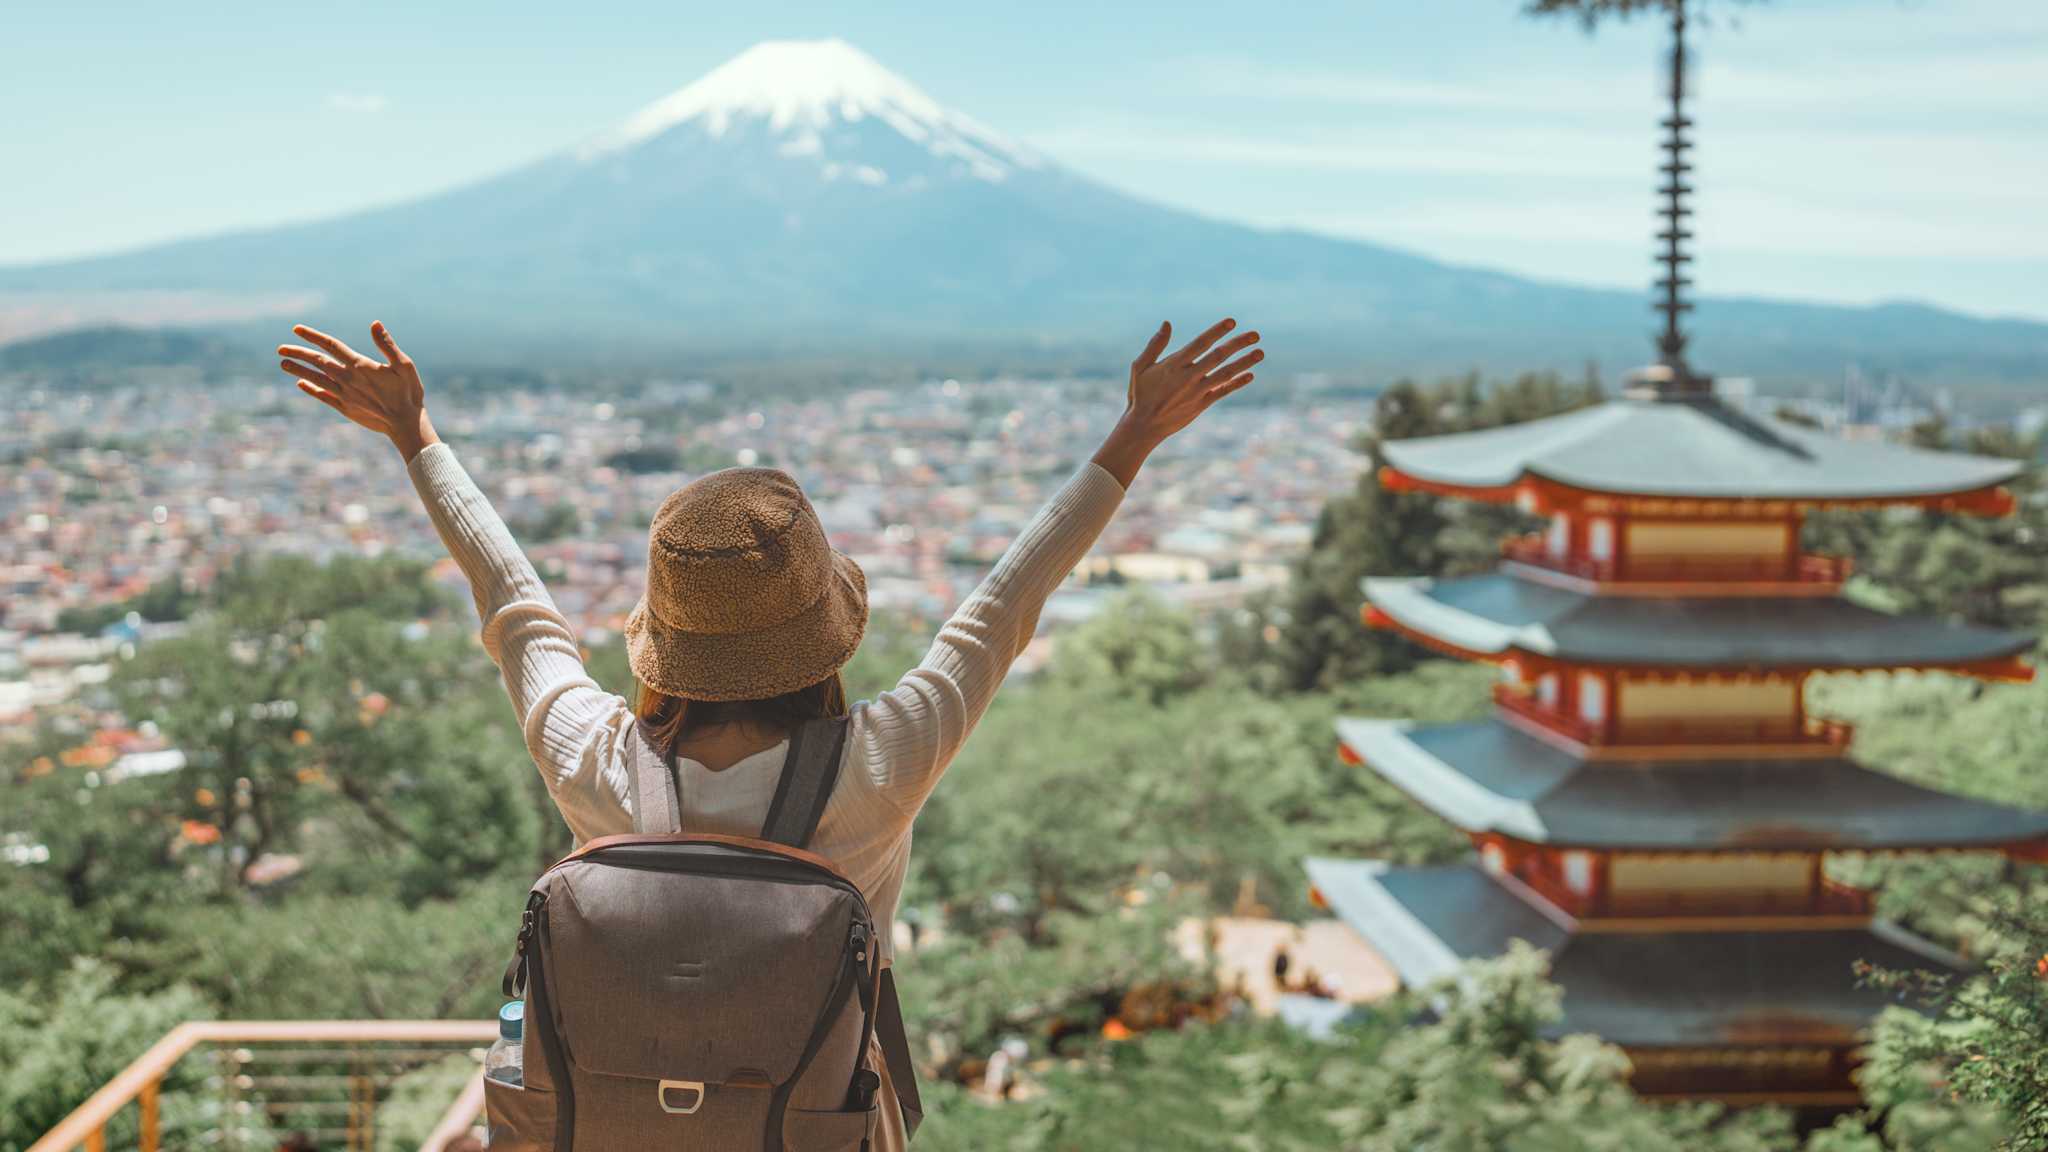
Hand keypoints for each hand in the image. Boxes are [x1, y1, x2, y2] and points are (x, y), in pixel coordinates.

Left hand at [278, 321, 439, 461]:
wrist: (405, 424)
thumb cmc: (409, 393)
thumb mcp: (404, 365)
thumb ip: (387, 345)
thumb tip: (374, 324)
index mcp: (360, 365)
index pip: (331, 346)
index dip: (313, 336)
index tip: (297, 329)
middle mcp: (347, 379)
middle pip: (317, 362)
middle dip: (298, 353)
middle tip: (280, 348)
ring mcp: (344, 395)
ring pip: (315, 379)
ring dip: (298, 370)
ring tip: (283, 363)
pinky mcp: (345, 408)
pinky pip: (323, 396)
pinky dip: (310, 389)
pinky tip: (301, 383)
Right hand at [1091, 318, 1261, 487]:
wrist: (1144, 426)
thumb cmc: (1140, 394)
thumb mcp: (1140, 367)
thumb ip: (1155, 345)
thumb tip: (1167, 323)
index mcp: (1174, 364)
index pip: (1200, 343)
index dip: (1216, 332)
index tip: (1232, 322)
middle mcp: (1189, 377)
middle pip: (1218, 356)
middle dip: (1238, 344)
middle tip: (1255, 334)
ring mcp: (1197, 391)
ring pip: (1225, 374)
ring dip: (1244, 362)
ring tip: (1260, 352)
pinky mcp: (1202, 404)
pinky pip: (1223, 392)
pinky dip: (1237, 383)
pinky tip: (1250, 375)